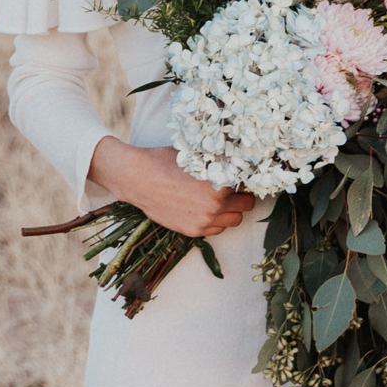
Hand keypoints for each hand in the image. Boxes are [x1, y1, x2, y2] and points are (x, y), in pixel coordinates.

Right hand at [93, 138, 252, 239]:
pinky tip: (205, 208)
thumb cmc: (166, 162)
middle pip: (247, 204)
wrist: (138, 179)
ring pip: (236, 220)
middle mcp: (215, 204)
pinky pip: (218, 230)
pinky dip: (216, 221)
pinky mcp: (193, 230)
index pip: (248, 183)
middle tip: (233, 188)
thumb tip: (239, 157)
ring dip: (231, 210)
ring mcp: (204, 220)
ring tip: (219, 199)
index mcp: (219, 182)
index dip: (246, 178)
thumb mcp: (196, 155)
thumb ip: (219, 161)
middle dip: (242, 195)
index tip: (242, 175)